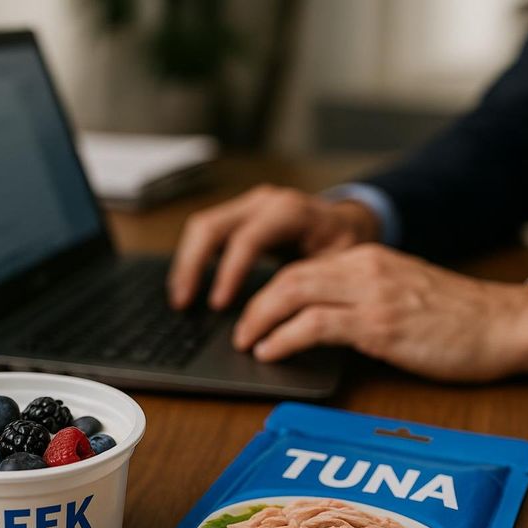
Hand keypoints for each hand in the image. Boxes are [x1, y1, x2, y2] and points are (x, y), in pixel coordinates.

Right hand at [168, 184, 380, 309]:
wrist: (347, 225)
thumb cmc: (345, 248)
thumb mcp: (340, 266)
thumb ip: (312, 286)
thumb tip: (286, 324)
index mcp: (291, 211)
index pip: (248, 238)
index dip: (229, 272)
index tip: (219, 305)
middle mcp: (264, 202)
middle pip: (212, 226)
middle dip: (193, 266)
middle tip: (183, 303)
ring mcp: (247, 206)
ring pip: (202, 227)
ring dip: (186, 263)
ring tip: (180, 299)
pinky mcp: (238, 216)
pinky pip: (206, 232)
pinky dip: (193, 259)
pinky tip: (188, 285)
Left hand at [232, 244, 527, 381]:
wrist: (505, 324)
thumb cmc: (459, 319)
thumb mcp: (403, 294)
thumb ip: (363, 299)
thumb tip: (319, 325)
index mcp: (369, 259)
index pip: (302, 266)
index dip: (268, 292)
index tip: (252, 314)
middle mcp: (365, 268)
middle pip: (288, 276)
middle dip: (254, 305)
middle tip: (238, 332)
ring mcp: (372, 294)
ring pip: (293, 294)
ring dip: (260, 321)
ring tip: (247, 344)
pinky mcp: (379, 324)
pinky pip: (315, 325)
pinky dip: (284, 338)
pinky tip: (271, 353)